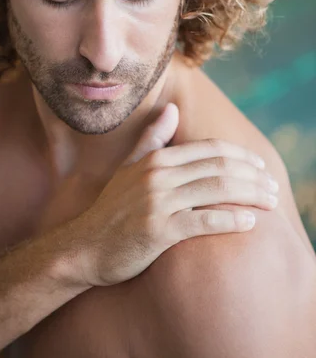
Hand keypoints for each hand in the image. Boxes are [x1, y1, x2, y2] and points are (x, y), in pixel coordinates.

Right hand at [58, 103, 278, 286]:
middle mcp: (157, 176)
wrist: (83, 247)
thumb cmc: (110, 210)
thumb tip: (172, 109)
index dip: (240, 156)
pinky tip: (250, 222)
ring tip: (271, 202)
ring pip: (217, 191)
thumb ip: (151, 139)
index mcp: (155, 159)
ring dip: (251, 195)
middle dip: (253, 176)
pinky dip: (232, 220)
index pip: (210, 150)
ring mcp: (158, 202)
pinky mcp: (158, 230)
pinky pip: (205, 221)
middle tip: (273, 187)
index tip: (259, 167)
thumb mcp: (128, 168)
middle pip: (219, 168)